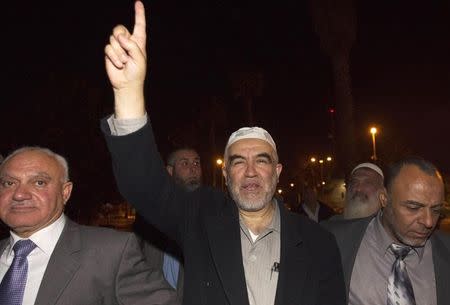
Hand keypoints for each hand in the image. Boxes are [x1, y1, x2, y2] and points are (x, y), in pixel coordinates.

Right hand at [104, 1, 146, 118]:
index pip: (139, 25)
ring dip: (119, 52)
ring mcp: (117, 46)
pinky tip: (118, 64)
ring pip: (113, 39)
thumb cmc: (137, 72)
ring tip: (124, 62)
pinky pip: (108, 48)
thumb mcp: (140, 58)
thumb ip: (132, 46)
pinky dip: (113, 57)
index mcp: (138, 41)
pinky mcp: (109, 52)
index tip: (138, 3)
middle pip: (120, 29)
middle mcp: (127, 42)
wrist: (127, 84)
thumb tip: (121, 37)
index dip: (139, 14)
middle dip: (121, 37)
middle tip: (125, 50)